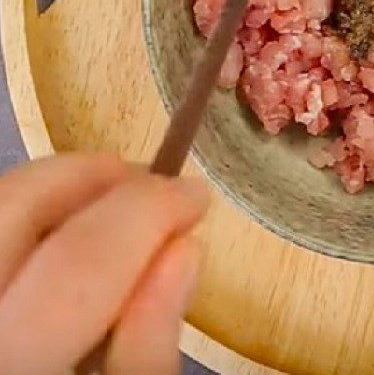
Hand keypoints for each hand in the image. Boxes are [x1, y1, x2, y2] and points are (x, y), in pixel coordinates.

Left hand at [0, 153, 209, 374]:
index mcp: (15, 361)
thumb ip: (149, 354)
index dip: (149, 211)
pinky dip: (32, 216)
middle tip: (152, 184)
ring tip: (114, 204)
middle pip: (18, 207)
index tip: (196, 198)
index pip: (81, 262)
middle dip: (97, 175)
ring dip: (62, 188)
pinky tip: (64, 236)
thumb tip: (183, 250)